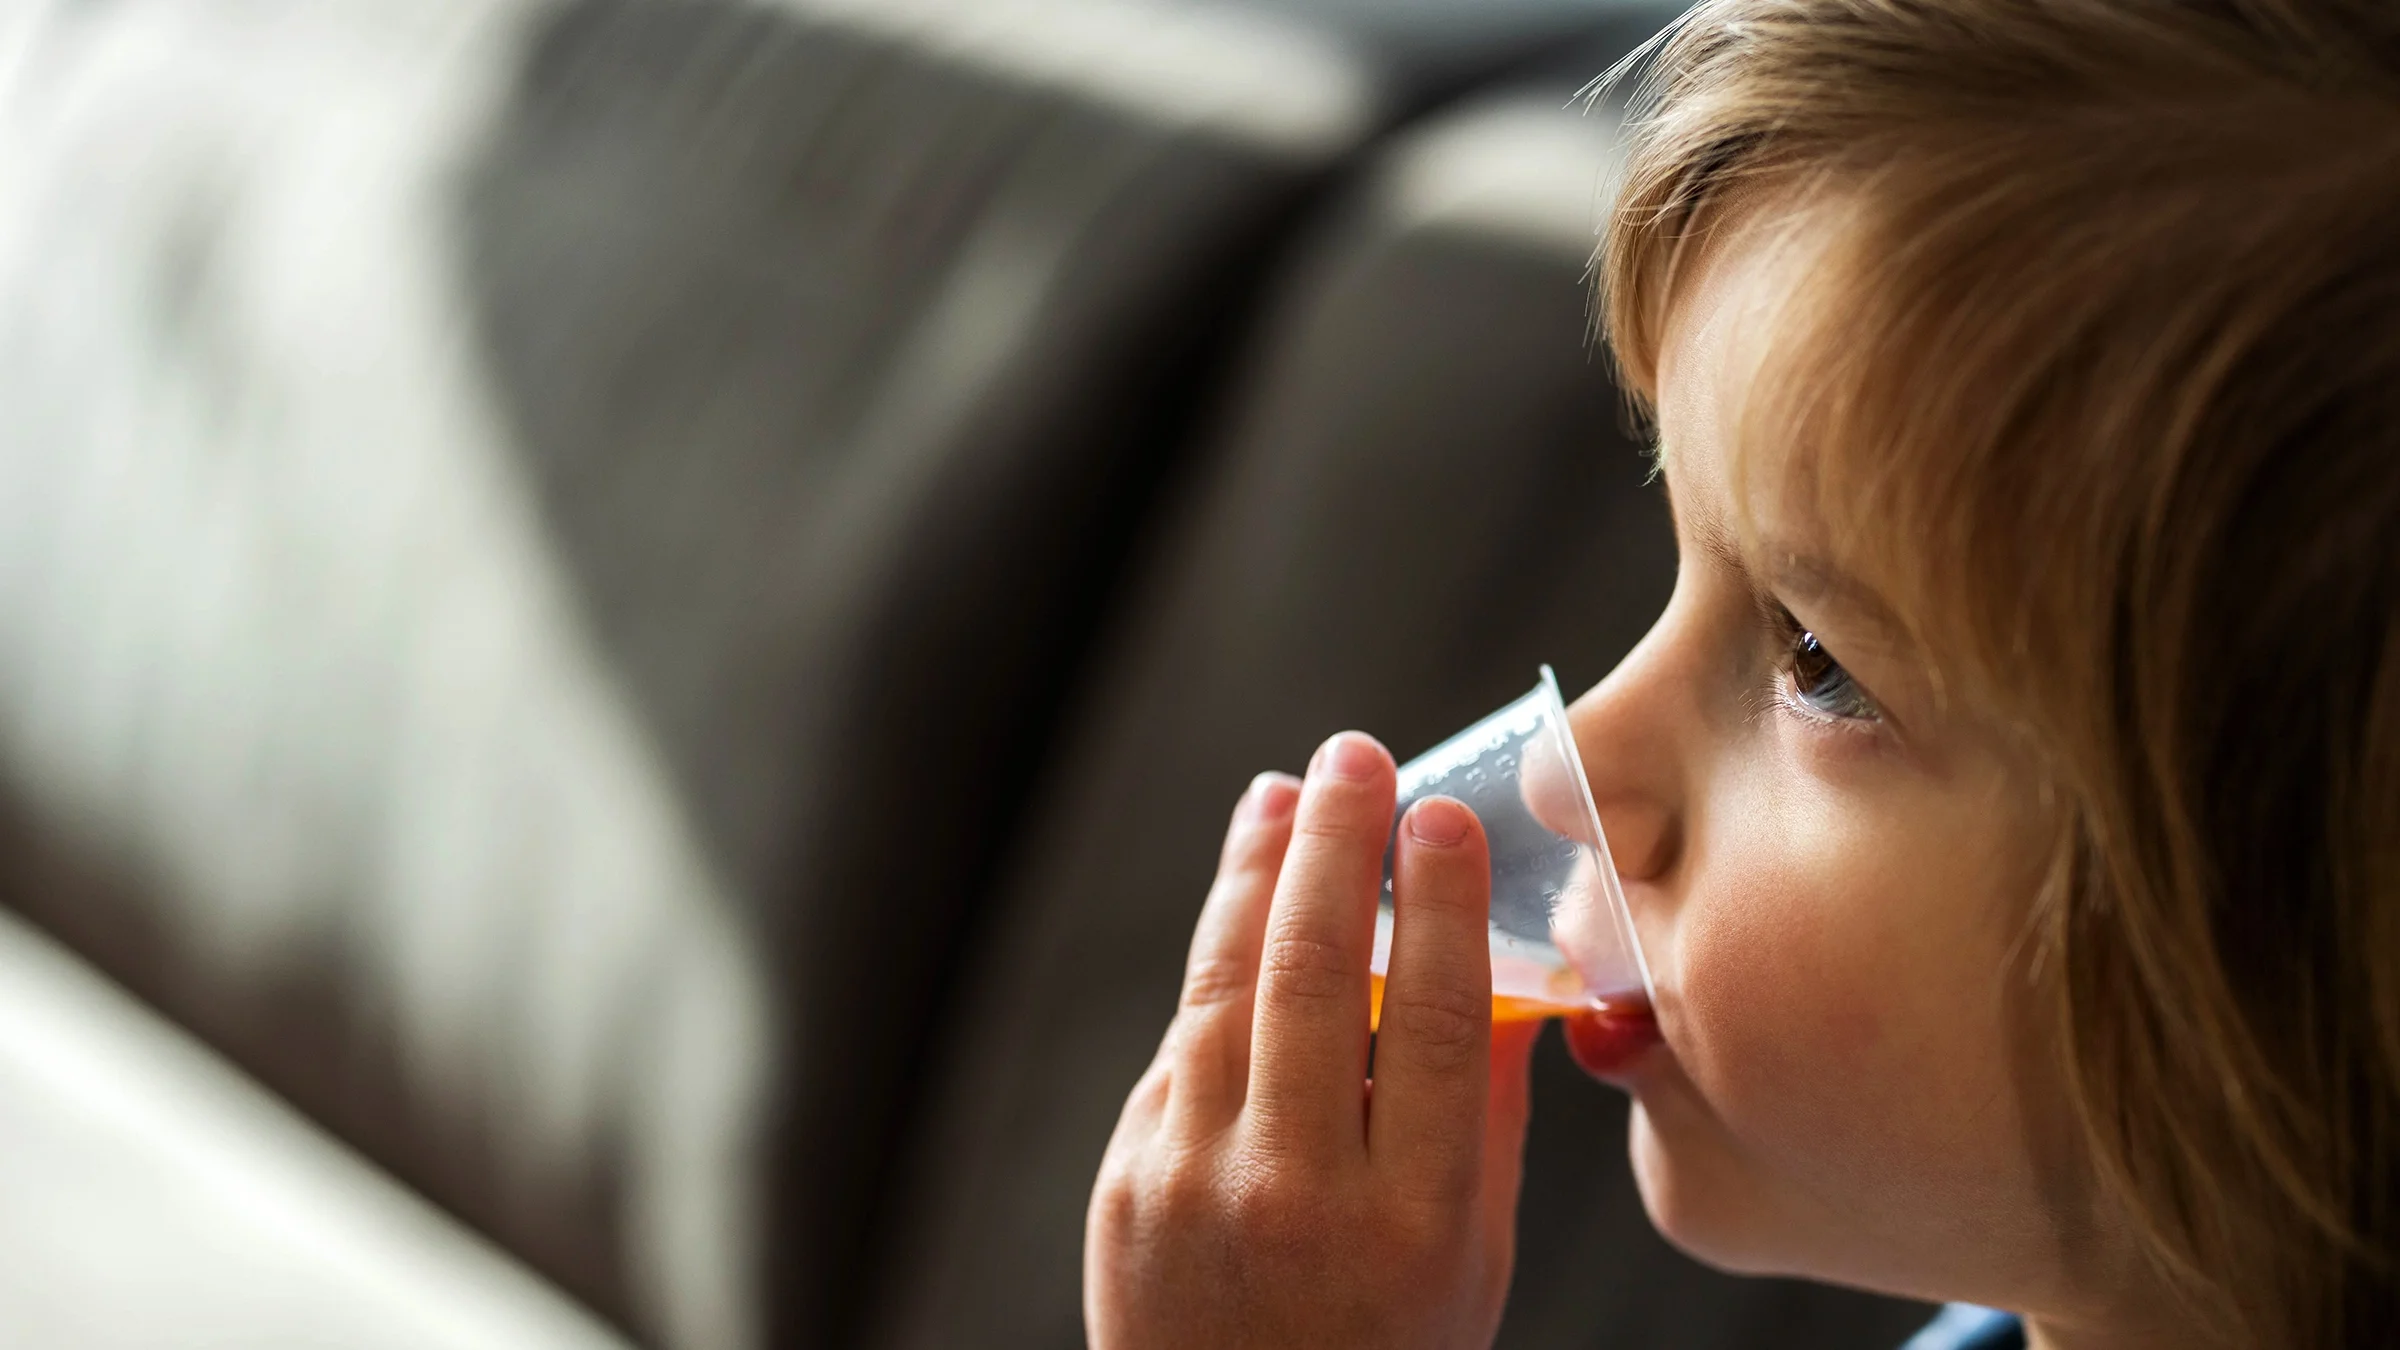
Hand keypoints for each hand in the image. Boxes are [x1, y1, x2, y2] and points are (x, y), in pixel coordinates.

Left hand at [1085, 731, 1542, 1349]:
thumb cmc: (1386, 1348)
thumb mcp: (1471, 1259)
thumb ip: (1481, 1116)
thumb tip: (1494, 968)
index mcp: (1410, 1221)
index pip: (1429, 1021)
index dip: (1438, 903)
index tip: (1443, 814)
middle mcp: (1295, 1194)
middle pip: (1313, 975)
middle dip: (1335, 845)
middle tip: (1355, 758)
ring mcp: (1194, 1183)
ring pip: (1226, 984)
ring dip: (1257, 871)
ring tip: (1287, 793)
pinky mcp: (1128, 1178)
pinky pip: (1185, 1042)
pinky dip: (1220, 958)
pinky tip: (1248, 893)